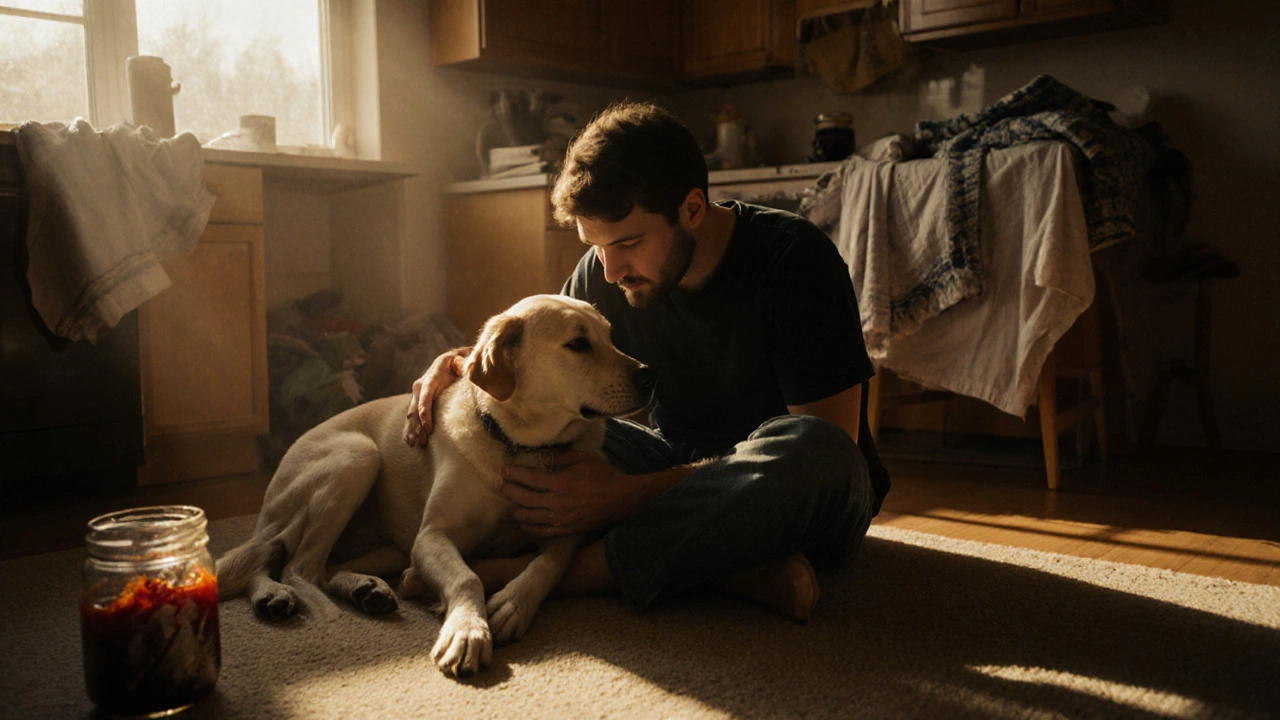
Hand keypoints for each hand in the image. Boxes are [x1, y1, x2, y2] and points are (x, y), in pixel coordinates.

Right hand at [403, 346, 470, 446]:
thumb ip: (461, 364)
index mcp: (430, 378)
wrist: (453, 360)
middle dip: (415, 426)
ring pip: (412, 415)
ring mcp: (419, 396)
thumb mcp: (461, 359)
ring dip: (412, 430)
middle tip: (416, 441)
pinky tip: (411, 441)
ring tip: (414, 444)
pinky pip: (413, 417)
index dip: (424, 413)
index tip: (427, 428)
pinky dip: (411, 429)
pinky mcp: (420, 403)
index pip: (425, 396)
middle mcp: (421, 387)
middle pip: (415, 409)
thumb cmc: (459, 361)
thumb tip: (462, 368)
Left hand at [501, 450, 631, 537]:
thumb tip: (542, 454)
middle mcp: (557, 503)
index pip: (531, 478)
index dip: (516, 474)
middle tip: (500, 487)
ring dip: (516, 513)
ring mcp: (561, 519)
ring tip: (506, 509)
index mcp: (561, 483)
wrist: (621, 499)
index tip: (506, 470)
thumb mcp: (582, 459)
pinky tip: (521, 526)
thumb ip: (560, 456)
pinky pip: (542, 532)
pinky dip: (529, 529)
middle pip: (526, 498)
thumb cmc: (603, 476)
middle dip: (510, 492)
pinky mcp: (566, 530)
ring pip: (531, 517)